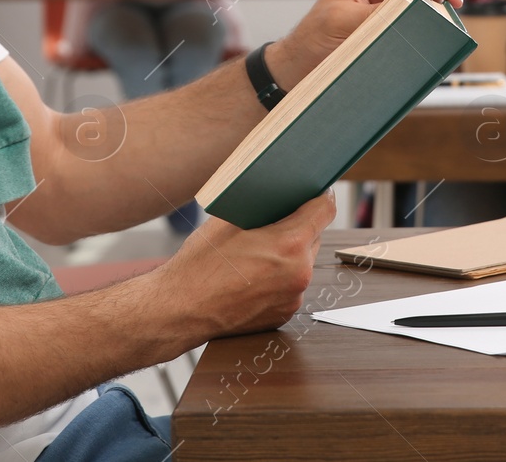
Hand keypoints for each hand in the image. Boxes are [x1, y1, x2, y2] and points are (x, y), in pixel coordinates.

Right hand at [149, 192, 334, 338]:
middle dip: (298, 226)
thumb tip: (278, 192)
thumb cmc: (199, 264)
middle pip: (314, 236)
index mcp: (289, 244)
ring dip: (290, 254)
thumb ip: (261, 205)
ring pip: (303, 262)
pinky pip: (292, 285)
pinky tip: (255, 275)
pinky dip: (280, 277)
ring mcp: (293, 296)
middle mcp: (299, 272)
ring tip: (258, 252)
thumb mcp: (228, 220)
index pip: (324, 209)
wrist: (181, 309)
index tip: (314, 191)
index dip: (319, 195)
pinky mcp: (285, 314)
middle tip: (273, 221)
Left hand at [268, 0, 462, 87]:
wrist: (301, 68)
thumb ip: (372, 16)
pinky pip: (423, 28)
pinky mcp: (399, 36)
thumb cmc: (314, 37)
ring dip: (444, 4)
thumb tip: (406, 17)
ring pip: (428, 1)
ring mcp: (395, 14)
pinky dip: (437, 29)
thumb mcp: (340, 21)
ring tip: (454, 15)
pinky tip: (445, 36)